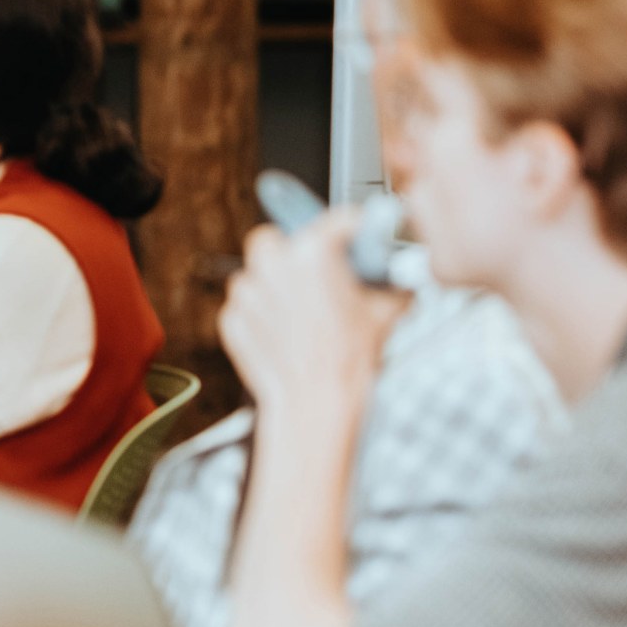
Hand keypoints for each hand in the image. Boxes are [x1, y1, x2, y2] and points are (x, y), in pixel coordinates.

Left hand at [218, 208, 407, 422]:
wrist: (316, 404)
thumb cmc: (353, 358)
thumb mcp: (390, 311)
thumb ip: (391, 280)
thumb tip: (395, 271)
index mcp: (313, 253)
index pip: (336, 222)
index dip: (351, 228)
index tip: (355, 233)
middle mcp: (272, 264)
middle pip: (272, 239)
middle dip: (288, 250)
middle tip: (311, 271)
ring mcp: (247, 293)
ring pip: (254, 274)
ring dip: (272, 285)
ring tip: (300, 311)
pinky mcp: (231, 319)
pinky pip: (246, 306)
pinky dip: (261, 315)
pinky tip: (286, 335)